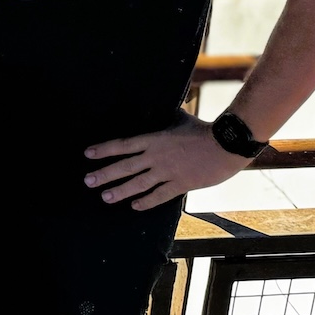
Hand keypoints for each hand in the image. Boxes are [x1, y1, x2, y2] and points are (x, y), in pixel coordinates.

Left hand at [83, 112, 253, 208]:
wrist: (226, 144)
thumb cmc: (204, 130)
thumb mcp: (180, 119)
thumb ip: (167, 118)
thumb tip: (163, 109)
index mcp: (154, 139)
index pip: (122, 144)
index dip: (104, 150)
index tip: (88, 154)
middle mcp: (156, 156)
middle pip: (124, 166)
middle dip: (104, 174)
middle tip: (88, 181)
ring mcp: (167, 171)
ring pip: (138, 183)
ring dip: (120, 191)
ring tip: (105, 197)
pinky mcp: (181, 184)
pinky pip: (159, 195)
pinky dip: (146, 201)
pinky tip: (134, 206)